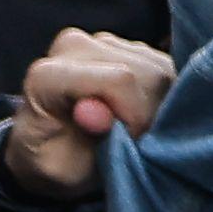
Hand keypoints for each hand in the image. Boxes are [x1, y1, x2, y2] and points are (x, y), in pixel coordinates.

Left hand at [0, 27, 171, 200]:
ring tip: (132, 128)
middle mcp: (74, 46)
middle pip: (145, 73)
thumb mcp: (62, 170)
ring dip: (157, 105)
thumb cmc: (58, 164)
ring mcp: (104, 41)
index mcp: (47, 75)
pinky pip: (165, 68)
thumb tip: (102, 113)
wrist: (52, 149)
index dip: (135, 117)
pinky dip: (161, 96)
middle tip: (131, 140)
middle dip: (148, 113)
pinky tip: (141, 111)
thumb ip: (81, 143)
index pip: (119, 80)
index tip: (126, 142)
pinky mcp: (129, 45)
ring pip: (160, 70)